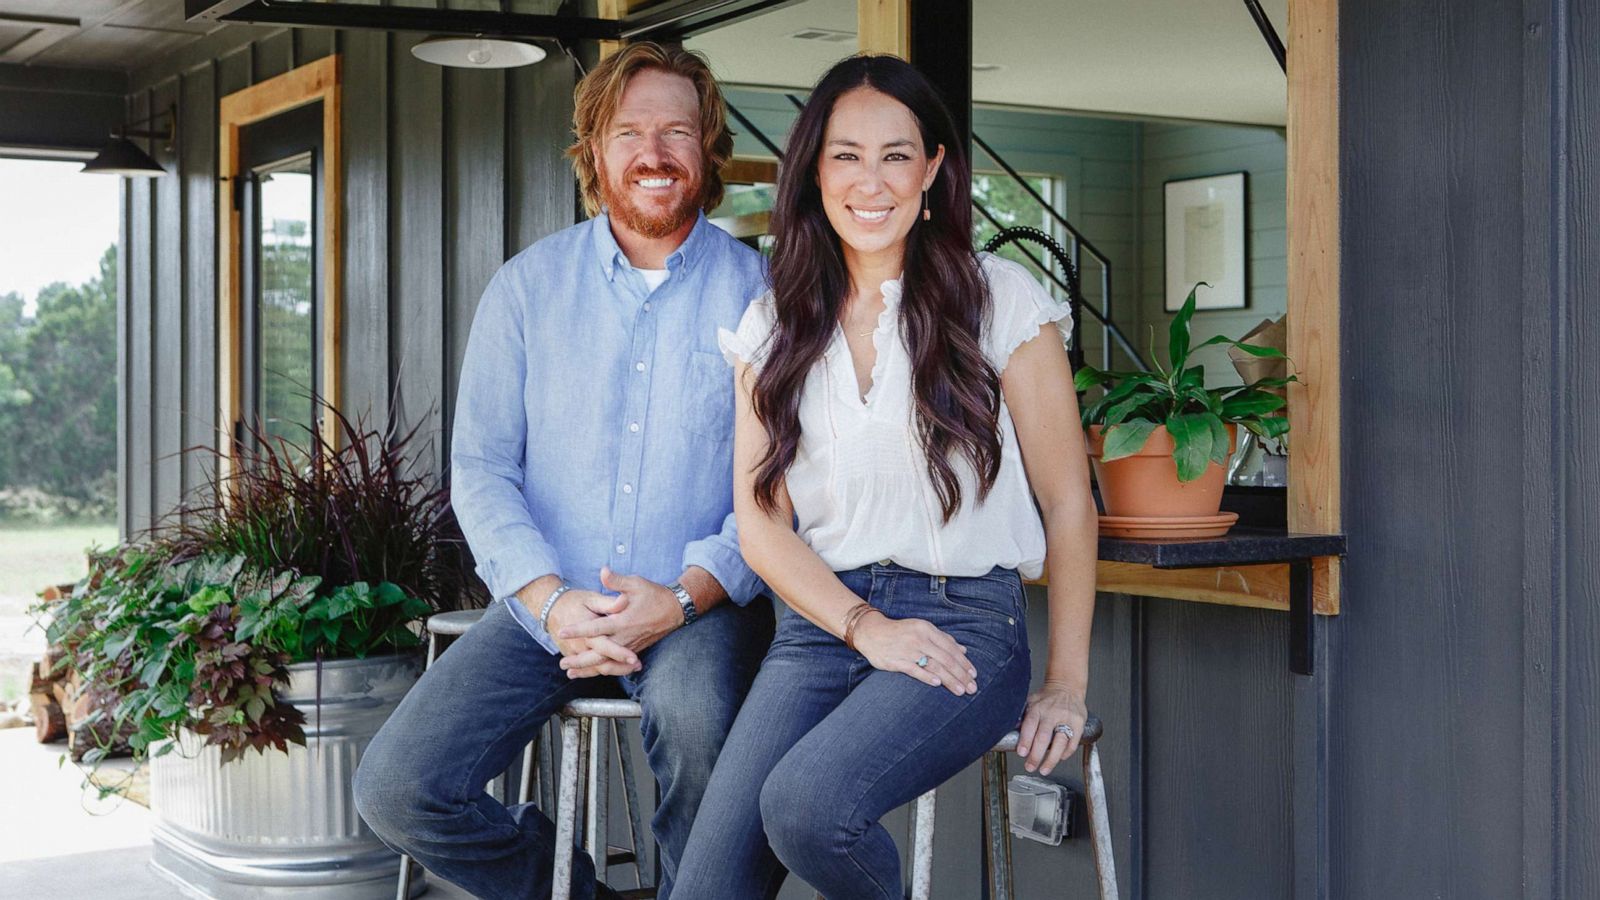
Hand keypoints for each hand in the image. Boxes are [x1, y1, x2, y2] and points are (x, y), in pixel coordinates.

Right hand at [543, 587, 638, 677]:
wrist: (551, 607)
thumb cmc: (575, 601)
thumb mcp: (591, 599)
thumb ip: (609, 603)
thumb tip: (625, 601)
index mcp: (587, 632)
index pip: (605, 646)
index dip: (620, 654)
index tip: (635, 659)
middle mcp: (581, 646)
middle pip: (602, 664)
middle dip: (621, 668)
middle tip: (638, 666)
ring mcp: (575, 653)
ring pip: (596, 668)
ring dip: (615, 670)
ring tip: (631, 669)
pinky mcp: (573, 655)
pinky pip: (588, 667)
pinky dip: (602, 670)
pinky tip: (617, 669)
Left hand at [555, 568, 683, 674]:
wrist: (676, 610)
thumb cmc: (655, 595)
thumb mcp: (636, 583)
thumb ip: (616, 581)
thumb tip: (603, 571)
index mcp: (623, 621)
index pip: (596, 628)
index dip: (579, 630)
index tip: (563, 632)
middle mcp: (625, 637)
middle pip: (599, 654)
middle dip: (580, 660)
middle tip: (562, 663)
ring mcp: (630, 646)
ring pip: (607, 662)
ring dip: (589, 669)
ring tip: (571, 673)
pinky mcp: (634, 650)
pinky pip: (616, 664)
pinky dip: (602, 669)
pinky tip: (591, 672)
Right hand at [852, 613, 977, 696]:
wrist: (871, 632)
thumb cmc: (900, 632)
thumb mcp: (922, 630)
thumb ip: (943, 639)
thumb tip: (963, 650)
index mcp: (927, 629)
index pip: (951, 648)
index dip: (964, 662)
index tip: (974, 675)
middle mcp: (919, 638)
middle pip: (945, 659)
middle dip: (961, 674)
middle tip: (972, 688)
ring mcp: (907, 649)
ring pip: (933, 665)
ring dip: (949, 679)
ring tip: (961, 690)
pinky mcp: (895, 660)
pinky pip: (913, 669)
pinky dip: (926, 676)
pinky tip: (937, 683)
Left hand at [1016, 681, 1086, 775]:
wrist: (1067, 687)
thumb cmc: (1047, 698)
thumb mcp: (1031, 702)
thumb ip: (1022, 716)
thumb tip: (1010, 731)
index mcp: (1038, 708)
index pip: (1030, 726)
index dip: (1025, 741)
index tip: (1022, 753)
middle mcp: (1052, 713)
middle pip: (1044, 737)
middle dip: (1036, 755)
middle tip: (1030, 766)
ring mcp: (1067, 718)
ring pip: (1060, 743)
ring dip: (1051, 759)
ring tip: (1044, 769)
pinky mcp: (1079, 723)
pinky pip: (1072, 743)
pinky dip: (1065, 754)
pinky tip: (1059, 759)